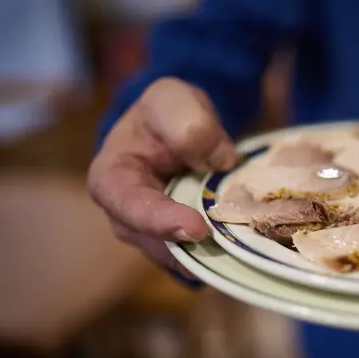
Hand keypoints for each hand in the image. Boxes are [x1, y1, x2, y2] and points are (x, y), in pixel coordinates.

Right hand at [88, 77, 238, 277]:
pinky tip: (247, 250)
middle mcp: (127, 217)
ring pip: (183, 256)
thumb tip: (219, 159)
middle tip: (227, 248)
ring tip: (242, 253)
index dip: (162, 221)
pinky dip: (222, 255)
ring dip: (210, 256)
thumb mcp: (173, 100)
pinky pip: (201, 257)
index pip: (130, 207)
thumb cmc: (167, 113)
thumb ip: (188, 124)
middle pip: (157, 242)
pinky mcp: (183, 243)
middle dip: (191, 249)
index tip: (197, 228)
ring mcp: (154, 236)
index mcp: (111, 179)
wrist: (182, 127)